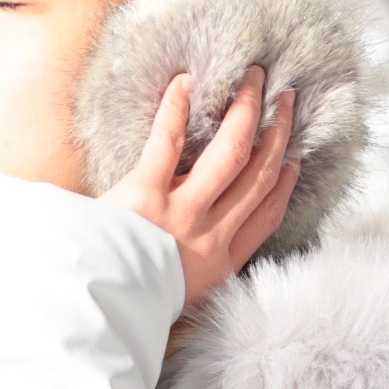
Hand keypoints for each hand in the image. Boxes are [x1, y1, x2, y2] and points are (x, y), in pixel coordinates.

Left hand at [99, 67, 299, 307]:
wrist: (95, 309)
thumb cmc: (131, 302)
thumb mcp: (181, 297)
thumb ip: (198, 268)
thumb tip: (206, 240)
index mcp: (219, 263)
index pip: (266, 214)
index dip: (284, 182)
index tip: (293, 157)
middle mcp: (209, 235)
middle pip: (258, 175)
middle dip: (278, 133)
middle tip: (286, 102)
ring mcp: (180, 213)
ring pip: (230, 152)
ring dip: (246, 111)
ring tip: (253, 79)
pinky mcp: (144, 194)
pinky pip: (169, 141)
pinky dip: (177, 109)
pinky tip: (186, 82)